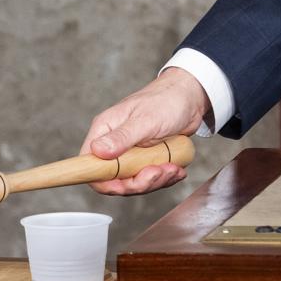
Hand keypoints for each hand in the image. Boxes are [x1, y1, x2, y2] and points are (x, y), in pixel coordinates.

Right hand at [79, 68, 209, 195]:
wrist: (190, 96)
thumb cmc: (166, 100)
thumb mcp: (145, 120)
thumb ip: (122, 136)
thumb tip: (97, 151)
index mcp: (105, 131)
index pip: (90, 165)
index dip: (103, 181)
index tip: (124, 184)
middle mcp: (114, 144)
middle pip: (114, 179)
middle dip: (138, 183)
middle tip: (157, 172)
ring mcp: (131, 153)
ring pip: (135, 181)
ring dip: (155, 181)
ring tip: (172, 168)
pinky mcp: (147, 158)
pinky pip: (151, 178)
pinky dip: (165, 178)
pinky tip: (177, 169)